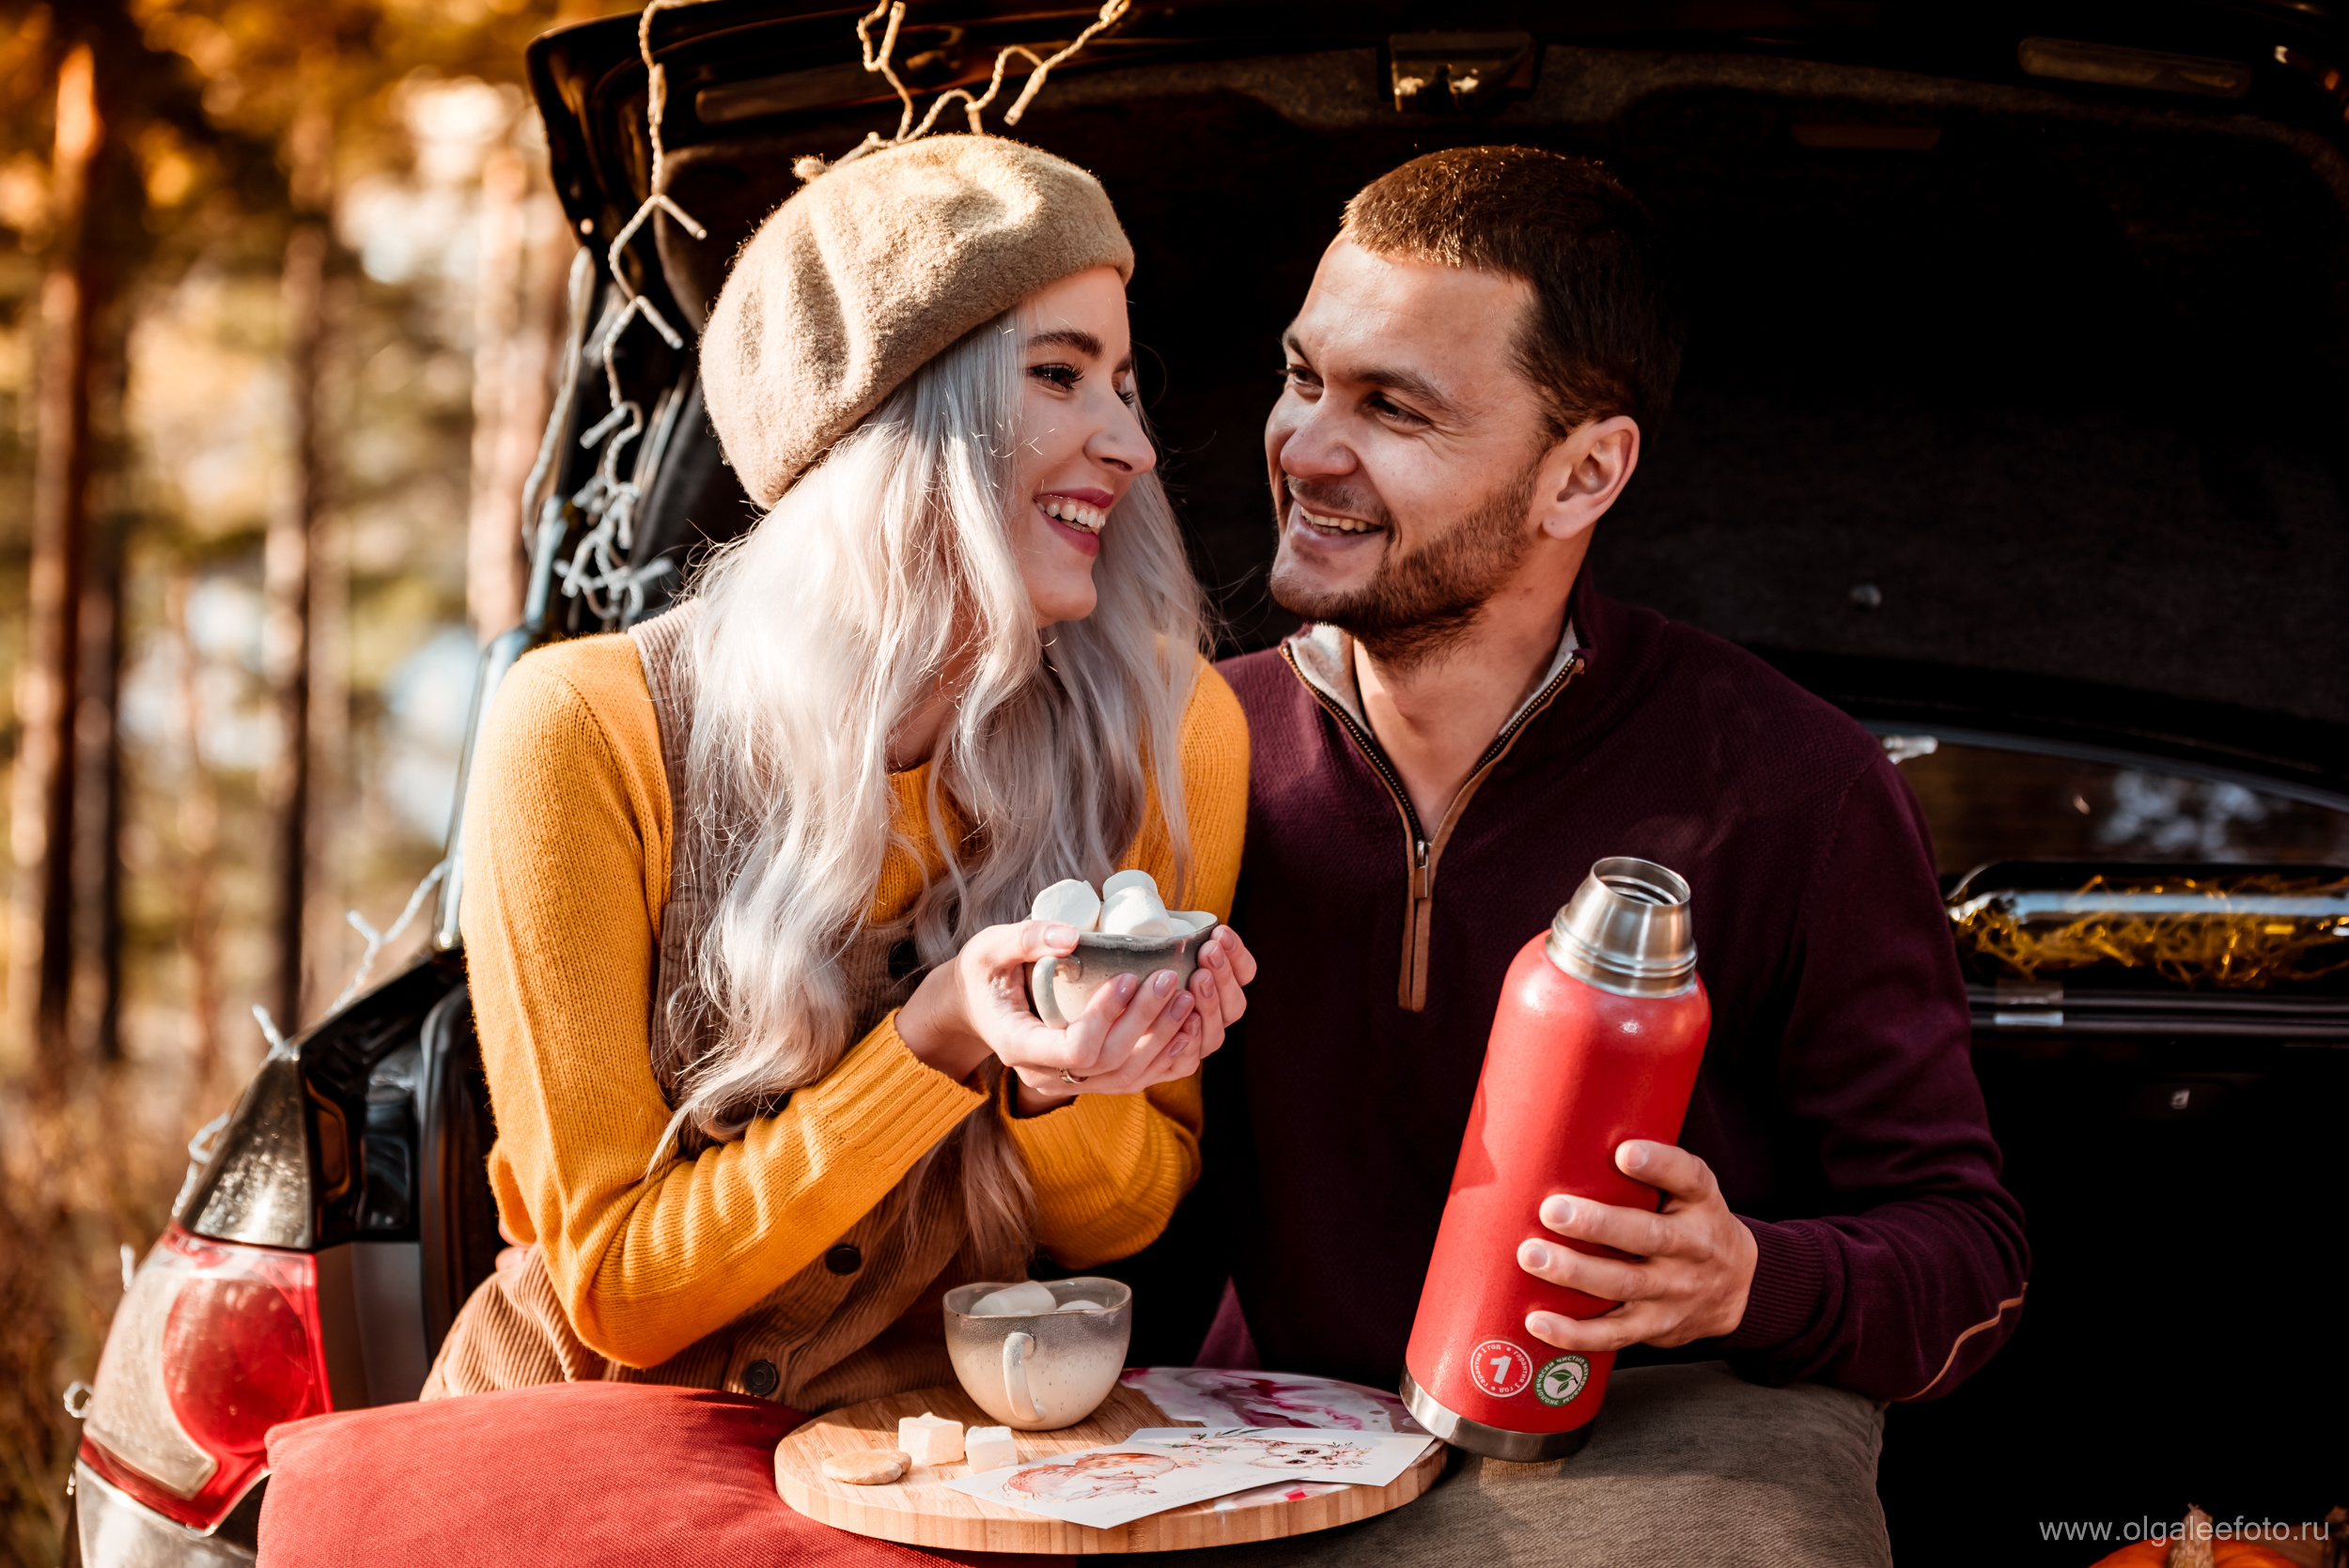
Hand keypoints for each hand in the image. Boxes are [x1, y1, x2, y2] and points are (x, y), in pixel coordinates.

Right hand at [896, 920, 1247, 1113]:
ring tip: (1187, 997)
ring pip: (1127, 1077)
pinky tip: (1187, 1027)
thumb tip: (1073, 936)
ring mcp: (1067, 1081)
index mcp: (1018, 1045)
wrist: (974, 1007)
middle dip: (1146, 1022)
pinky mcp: (1087, 1077)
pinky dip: (1164, 1058)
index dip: (1105, 1017)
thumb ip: (1027, 938)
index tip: (1125, 977)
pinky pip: (1133, 1079)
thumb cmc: (982, 973)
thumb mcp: (989, 947)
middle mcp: (1045, 1074)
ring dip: (1163, 1040)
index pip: (1075, 1049)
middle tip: (1169, 978)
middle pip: (1110, 1063)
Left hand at [1514, 1140, 1757, 1352]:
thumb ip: (1646, 1173)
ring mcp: (1675, 1291)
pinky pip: (1614, 1333)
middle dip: (1597, 1225)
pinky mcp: (1656, 1326)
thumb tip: (1567, 1142)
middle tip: (1551, 1210)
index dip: (1659, 1164)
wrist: (1735, 1289)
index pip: (1689, 1178)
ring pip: (1626, 1284)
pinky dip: (1574, 1332)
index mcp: (1701, 1203)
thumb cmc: (1688, 1224)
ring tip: (1532, 1256)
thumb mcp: (1686, 1193)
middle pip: (1648, 1236)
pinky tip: (1538, 1321)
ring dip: (1575, 1272)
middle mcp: (1694, 1247)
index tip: (1625, 1152)